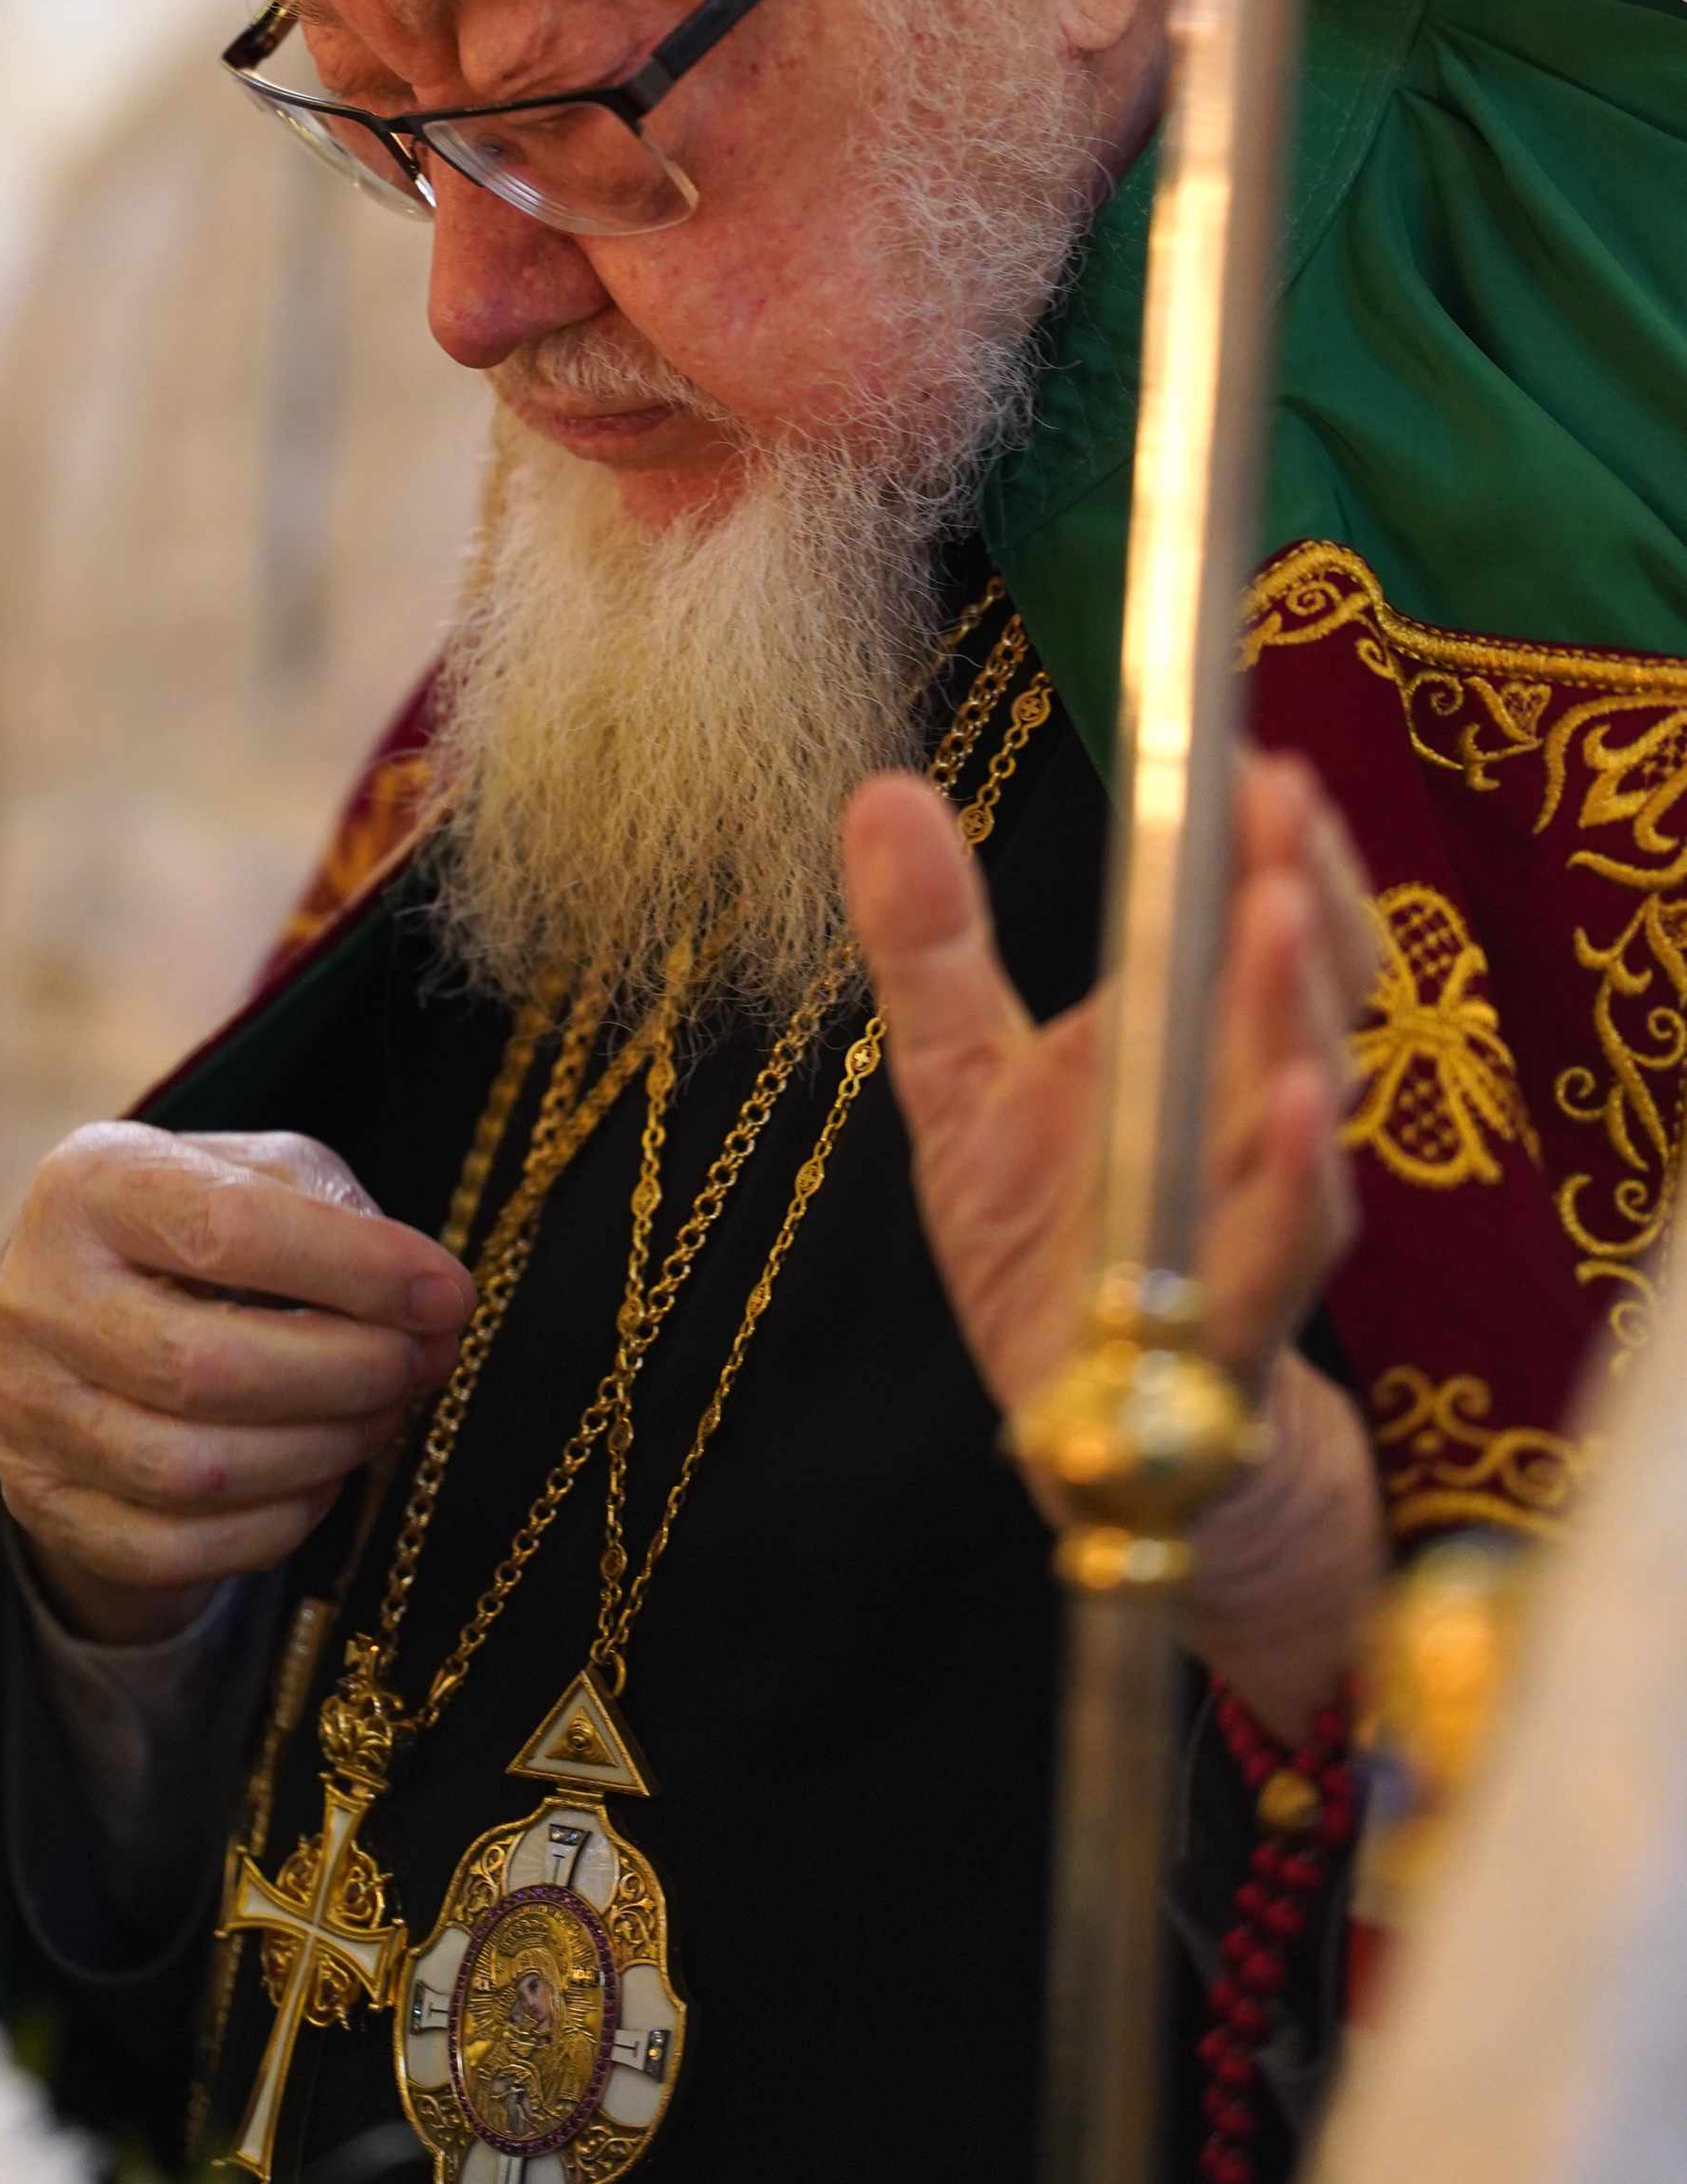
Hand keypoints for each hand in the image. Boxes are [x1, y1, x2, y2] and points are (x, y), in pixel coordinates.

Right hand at [0, 1124, 474, 1645]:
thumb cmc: (191, 1226)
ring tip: (382, 1416)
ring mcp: (26, 1411)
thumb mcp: (255, 1173)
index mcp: (90, 1185)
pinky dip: (271, 1526)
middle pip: (208, 1366)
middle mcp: (36, 1298)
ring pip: (193, 1471)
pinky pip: (170, 1549)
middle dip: (349, 1373)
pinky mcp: (39, 1500)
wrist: (65, 1301)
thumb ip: (336, 1214)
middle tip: (422, 1365)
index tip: (449, 1296)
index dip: (357, 1271)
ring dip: (321, 1452)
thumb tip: (427, 1303)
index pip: (229, 1231)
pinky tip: (320, 1481)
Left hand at [841, 748, 1384, 1733]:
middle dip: (1296, 884)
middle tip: (1270, 793)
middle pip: (1306, 984)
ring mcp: (1253, 1213)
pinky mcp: (1239, 1320)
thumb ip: (931, 946)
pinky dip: (1293, 1175)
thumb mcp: (962, 1083)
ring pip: (1303, 1099)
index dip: (1264, 834)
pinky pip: (1287, 1243)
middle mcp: (1245, 1111)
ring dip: (1299, 1003)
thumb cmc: (1054, 1241)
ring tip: (1277, 909)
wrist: (1107, 1437)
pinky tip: (1287, 1107)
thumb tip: (878, 788)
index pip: (1259, 913)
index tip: (1243, 745)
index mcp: (1192, 1039)